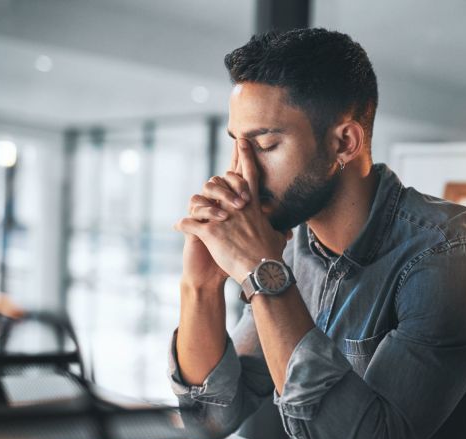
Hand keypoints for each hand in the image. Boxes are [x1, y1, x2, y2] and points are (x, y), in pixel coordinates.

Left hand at [175, 139, 290, 283]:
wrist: (262, 270)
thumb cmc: (271, 256)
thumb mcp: (277, 238)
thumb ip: (278, 230)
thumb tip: (286, 232)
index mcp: (252, 206)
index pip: (249, 175)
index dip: (246, 156)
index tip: (241, 140)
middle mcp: (236, 208)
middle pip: (220, 182)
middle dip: (215, 183)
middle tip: (211, 185)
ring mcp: (222, 219)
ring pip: (200, 201)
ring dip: (196, 207)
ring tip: (193, 215)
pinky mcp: (210, 233)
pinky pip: (189, 223)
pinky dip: (182, 225)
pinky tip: (178, 228)